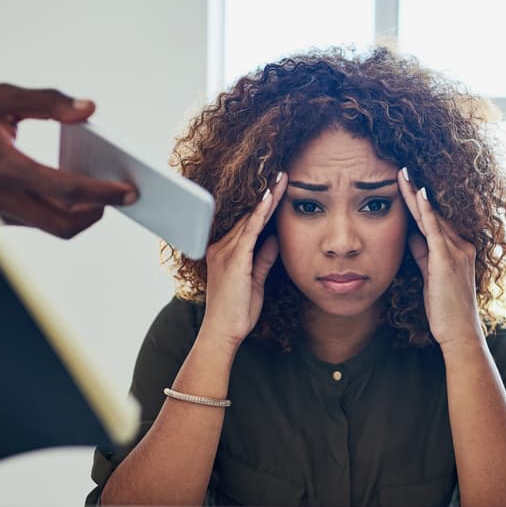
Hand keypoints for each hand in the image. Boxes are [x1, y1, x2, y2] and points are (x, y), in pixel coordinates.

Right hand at [0, 72, 136, 238]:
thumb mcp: (2, 97)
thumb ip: (48, 101)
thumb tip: (89, 109)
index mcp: (4, 168)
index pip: (66, 190)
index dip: (102, 193)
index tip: (128, 191)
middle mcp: (0, 199)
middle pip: (65, 225)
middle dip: (97, 213)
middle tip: (118, 195)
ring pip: (50, 226)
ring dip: (78, 212)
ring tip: (98, 190)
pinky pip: (34, 221)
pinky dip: (56, 209)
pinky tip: (70, 189)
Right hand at [199, 174, 286, 351]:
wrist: (223, 332)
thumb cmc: (237, 312)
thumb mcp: (255, 281)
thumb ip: (263, 259)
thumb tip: (274, 240)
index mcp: (226, 252)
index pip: (248, 223)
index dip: (264, 205)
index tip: (278, 188)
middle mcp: (222, 247)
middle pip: (249, 215)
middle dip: (267, 194)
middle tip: (283, 174)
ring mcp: (225, 252)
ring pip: (250, 218)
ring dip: (267, 198)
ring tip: (282, 179)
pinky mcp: (233, 259)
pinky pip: (249, 231)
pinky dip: (260, 214)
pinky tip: (270, 199)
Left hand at [398, 168, 480, 347]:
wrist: (459, 333)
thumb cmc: (445, 310)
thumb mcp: (431, 276)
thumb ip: (424, 254)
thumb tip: (411, 236)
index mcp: (458, 250)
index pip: (434, 220)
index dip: (419, 202)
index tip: (406, 184)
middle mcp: (461, 246)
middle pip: (434, 213)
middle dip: (416, 192)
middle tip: (401, 169)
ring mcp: (457, 252)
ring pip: (433, 217)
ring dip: (416, 195)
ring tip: (403, 175)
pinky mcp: (447, 260)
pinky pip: (435, 230)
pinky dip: (426, 212)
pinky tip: (418, 195)